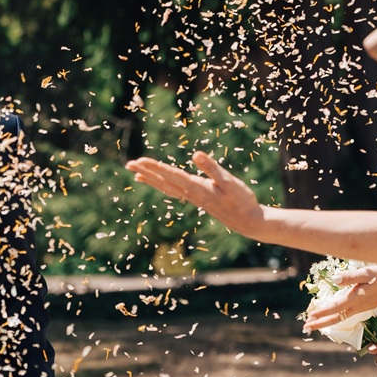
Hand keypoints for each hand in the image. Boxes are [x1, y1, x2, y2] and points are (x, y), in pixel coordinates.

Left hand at [126, 151, 264, 237]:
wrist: (247, 221)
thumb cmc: (242, 200)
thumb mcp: (229, 182)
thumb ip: (212, 168)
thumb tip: (196, 154)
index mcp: (197, 188)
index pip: (171, 175)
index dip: (155, 167)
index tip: (140, 161)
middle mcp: (191, 194)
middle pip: (163, 182)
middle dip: (146, 172)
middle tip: (128, 164)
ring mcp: (193, 197)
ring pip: (167, 187)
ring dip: (151, 179)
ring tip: (135, 173)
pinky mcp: (198, 199)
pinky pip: (174, 191)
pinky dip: (163, 185)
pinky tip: (159, 182)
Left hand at [302, 265, 376, 329]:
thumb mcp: (368, 273)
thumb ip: (351, 277)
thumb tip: (335, 279)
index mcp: (356, 298)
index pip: (335, 307)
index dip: (322, 312)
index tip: (309, 317)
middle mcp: (356, 306)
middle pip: (335, 318)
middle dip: (320, 323)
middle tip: (305, 328)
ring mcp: (359, 308)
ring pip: (339, 318)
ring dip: (325, 322)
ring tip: (312, 325)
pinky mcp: (362, 306)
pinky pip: (344, 315)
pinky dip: (334, 317)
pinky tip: (328, 316)